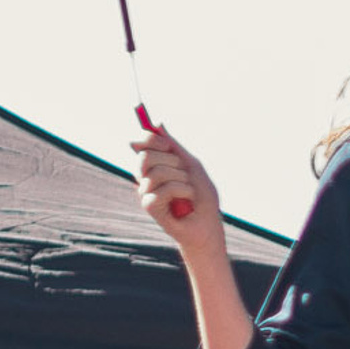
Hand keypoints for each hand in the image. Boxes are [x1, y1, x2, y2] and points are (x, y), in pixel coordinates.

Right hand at [133, 121, 221, 243]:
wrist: (208, 225)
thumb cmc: (202, 197)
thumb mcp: (191, 166)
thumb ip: (174, 147)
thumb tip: (158, 123)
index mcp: (154, 166)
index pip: (141, 145)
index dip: (151, 139)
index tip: (167, 144)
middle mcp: (146, 178)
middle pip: (145, 156)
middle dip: (172, 161)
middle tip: (185, 174)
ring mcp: (145, 192)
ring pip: (155, 173)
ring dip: (181, 179)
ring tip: (189, 191)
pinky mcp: (149, 206)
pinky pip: (161, 190)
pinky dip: (181, 192)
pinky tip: (187, 201)